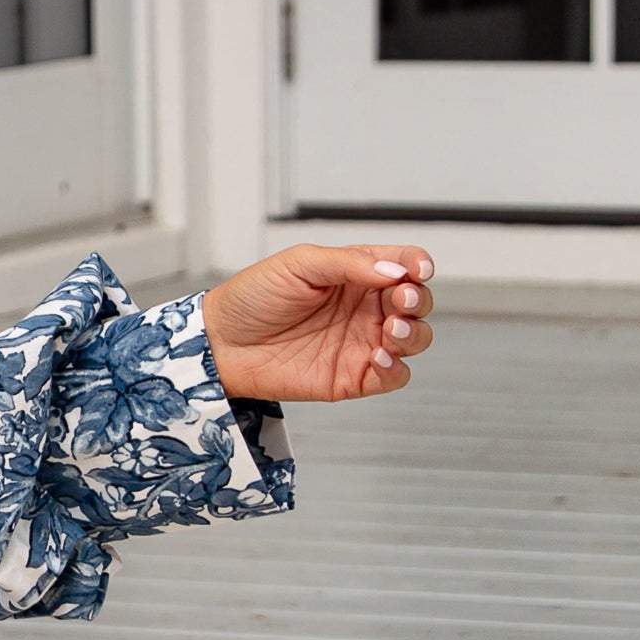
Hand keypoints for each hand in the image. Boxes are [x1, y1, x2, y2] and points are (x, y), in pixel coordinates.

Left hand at [201, 245, 433, 407]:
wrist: (222, 343)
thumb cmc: (253, 298)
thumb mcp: (298, 264)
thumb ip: (347, 263)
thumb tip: (392, 270)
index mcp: (356, 274)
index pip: (404, 265)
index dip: (418, 265)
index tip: (418, 270)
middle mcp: (364, 307)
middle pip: (417, 302)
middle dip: (418, 300)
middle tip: (400, 300)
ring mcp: (361, 343)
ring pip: (414, 339)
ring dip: (414, 333)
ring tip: (391, 329)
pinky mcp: (352, 377)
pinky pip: (393, 376)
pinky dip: (396, 368)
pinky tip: (378, 357)